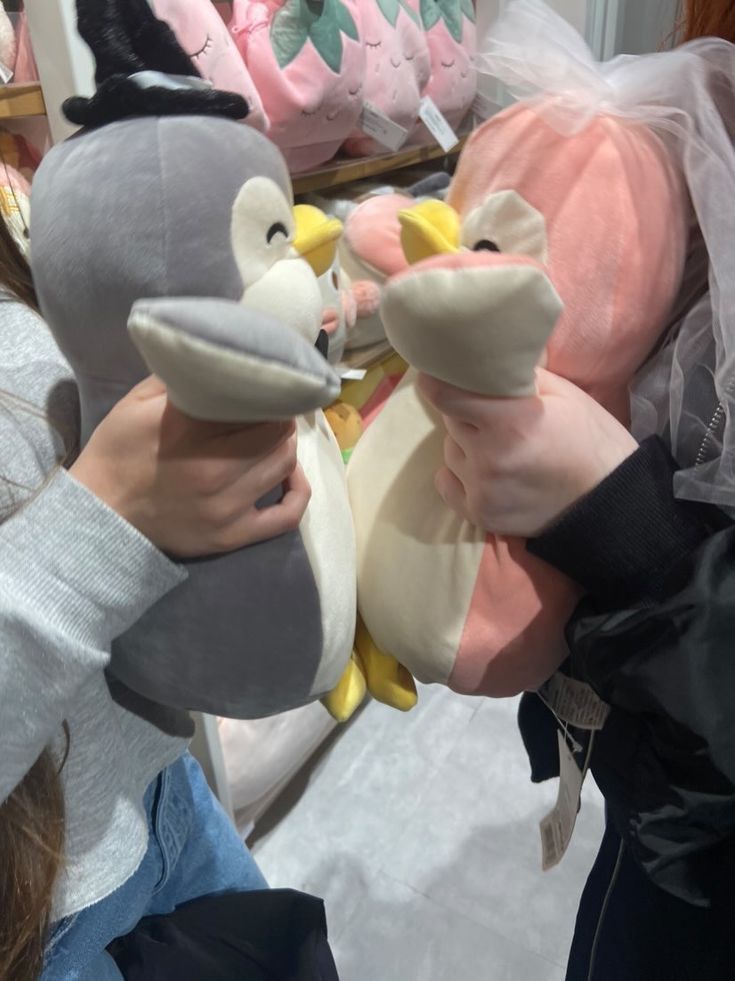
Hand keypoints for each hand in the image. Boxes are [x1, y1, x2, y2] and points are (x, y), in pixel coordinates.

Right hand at [70, 376, 309, 556]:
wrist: (99, 513)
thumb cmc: (119, 451)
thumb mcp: (138, 401)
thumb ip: (180, 376)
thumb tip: (220, 353)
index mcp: (188, 430)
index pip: (254, 402)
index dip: (266, 390)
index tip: (265, 385)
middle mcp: (213, 469)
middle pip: (276, 431)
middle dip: (279, 416)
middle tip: (271, 411)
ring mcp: (226, 506)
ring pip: (284, 464)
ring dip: (285, 445)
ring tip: (274, 436)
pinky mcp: (232, 535)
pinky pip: (286, 516)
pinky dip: (298, 491)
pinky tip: (291, 475)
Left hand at [418, 368, 636, 537]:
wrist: (611, 503)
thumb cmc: (591, 440)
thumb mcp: (563, 394)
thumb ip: (517, 376)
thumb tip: (482, 357)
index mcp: (509, 422)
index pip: (444, 394)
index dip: (439, 380)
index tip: (440, 372)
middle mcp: (488, 458)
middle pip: (451, 420)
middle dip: (467, 413)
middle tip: (495, 415)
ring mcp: (483, 490)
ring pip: (451, 452)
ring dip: (466, 445)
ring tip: (500, 448)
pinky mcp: (481, 515)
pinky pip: (448, 484)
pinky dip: (460, 475)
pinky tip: (487, 472)